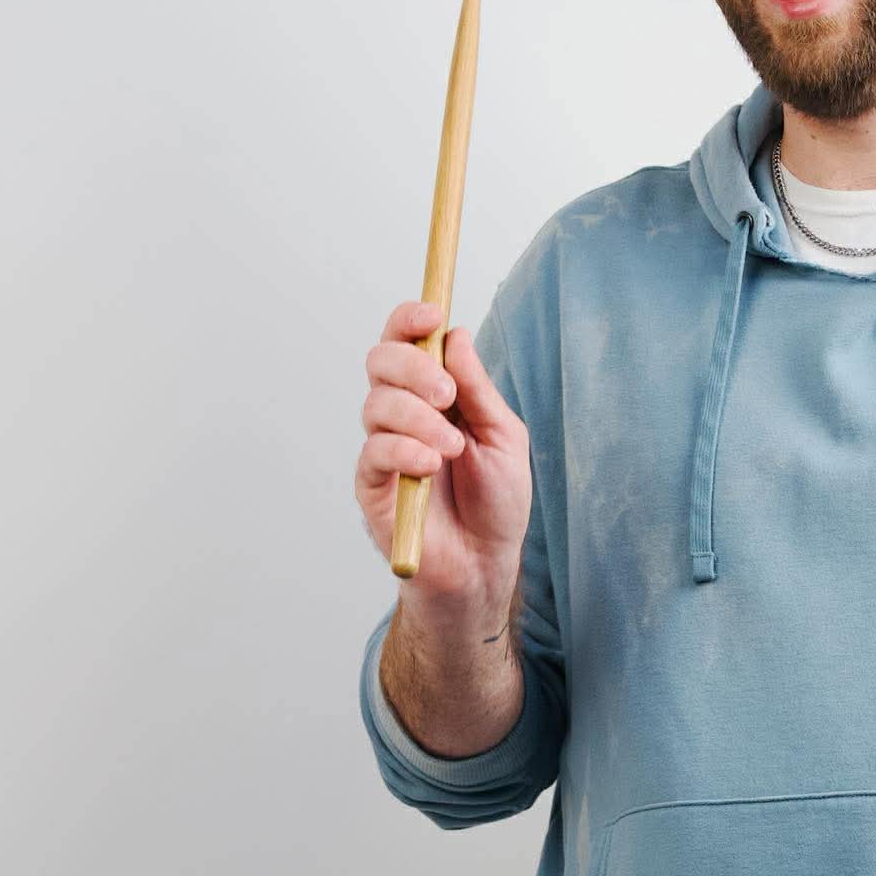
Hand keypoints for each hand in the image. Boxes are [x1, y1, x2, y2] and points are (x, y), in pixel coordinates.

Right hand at [355, 303, 532, 607]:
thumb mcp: (503, 436)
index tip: (432, 313)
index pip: (407, 341)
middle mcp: (403, 413)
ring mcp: (385, 447)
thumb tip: (455, 334)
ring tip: (452, 448)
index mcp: (435, 394)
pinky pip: (374, 451)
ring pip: (377, 404)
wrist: (485, 563)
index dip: (411, 319)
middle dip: (414, 367)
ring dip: (418, 418)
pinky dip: (404, 450)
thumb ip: (478, 389)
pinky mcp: (372, 484)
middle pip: (381, 361)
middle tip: (447, 395)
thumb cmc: (497, 500)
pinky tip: (430, 465)